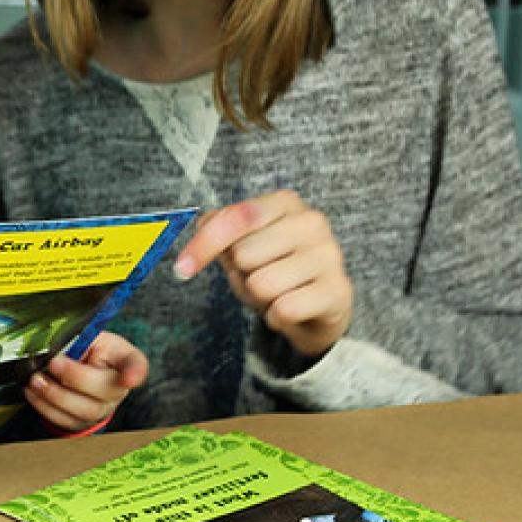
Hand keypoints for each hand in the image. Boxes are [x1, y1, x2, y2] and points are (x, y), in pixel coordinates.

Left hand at [26, 330, 147, 432]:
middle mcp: (118, 388)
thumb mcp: (85, 334)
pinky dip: (45, 407)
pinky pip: (66, 421)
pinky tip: (33, 392)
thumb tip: (56, 349)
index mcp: (124, 359)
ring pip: (86, 411)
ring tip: (36, 380)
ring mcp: (102, 409)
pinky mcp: (82, 422)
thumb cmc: (84, 348)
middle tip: (54, 363)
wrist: (76, 368)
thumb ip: (78, 339)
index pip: (136, 364)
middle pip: (106, 391)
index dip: (135, 373)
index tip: (129, 378)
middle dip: (77, 378)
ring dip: (56, 395)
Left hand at [173, 189, 352, 357]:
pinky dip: (276, 318)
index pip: (236, 218)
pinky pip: (283, 310)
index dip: (204, 244)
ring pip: (261, 284)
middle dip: (242, 274)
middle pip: (244, 255)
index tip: (183, 268)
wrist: (319, 306)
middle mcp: (312, 222)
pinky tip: (290, 309)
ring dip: (259, 298)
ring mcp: (330, 256)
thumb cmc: (276, 268)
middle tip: (259, 276)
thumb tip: (202, 224)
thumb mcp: (242, 246)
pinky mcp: (338, 291)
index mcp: (285, 203)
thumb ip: (218, 230)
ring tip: (277, 292)